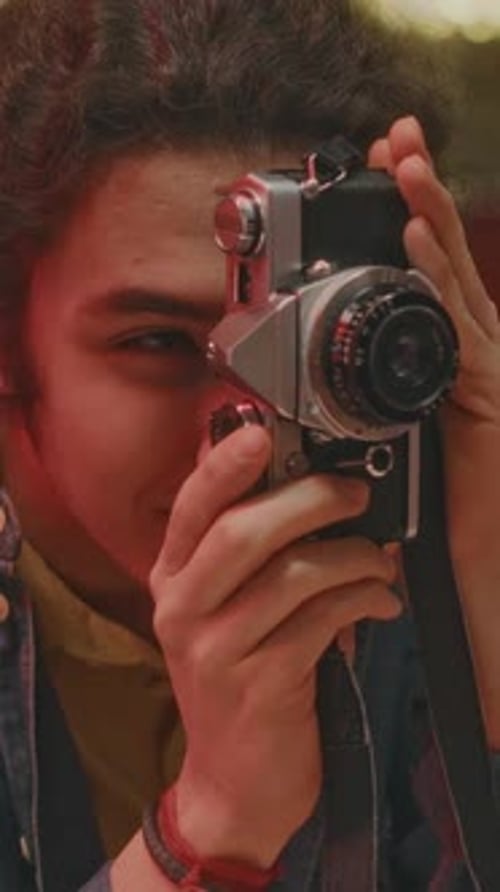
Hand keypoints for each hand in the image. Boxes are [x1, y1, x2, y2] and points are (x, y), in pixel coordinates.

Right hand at [149, 425, 399, 866]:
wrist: (235, 782)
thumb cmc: (240, 681)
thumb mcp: (227, 612)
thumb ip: (251, 554)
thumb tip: (307, 485)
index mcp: (173, 580)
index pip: (191, 508)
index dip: (223, 466)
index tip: (260, 432)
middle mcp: (183, 610)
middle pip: (241, 532)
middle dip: (308, 499)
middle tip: (355, 493)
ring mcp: (216, 651)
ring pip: (291, 575)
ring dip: (351, 556)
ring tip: (378, 562)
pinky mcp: (259, 686)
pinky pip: (321, 621)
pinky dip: (363, 600)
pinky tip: (381, 603)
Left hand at [369, 116, 499, 745]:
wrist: (483, 579)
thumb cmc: (438, 521)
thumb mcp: (395, 449)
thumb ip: (379, 407)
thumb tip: (341, 385)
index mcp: (444, 371)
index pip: (427, 287)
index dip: (412, 228)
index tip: (387, 177)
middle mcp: (472, 364)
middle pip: (447, 269)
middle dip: (424, 200)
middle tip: (400, 139)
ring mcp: (488, 379)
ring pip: (457, 290)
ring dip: (430, 224)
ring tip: (406, 164)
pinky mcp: (490, 403)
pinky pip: (459, 334)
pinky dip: (439, 288)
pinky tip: (416, 246)